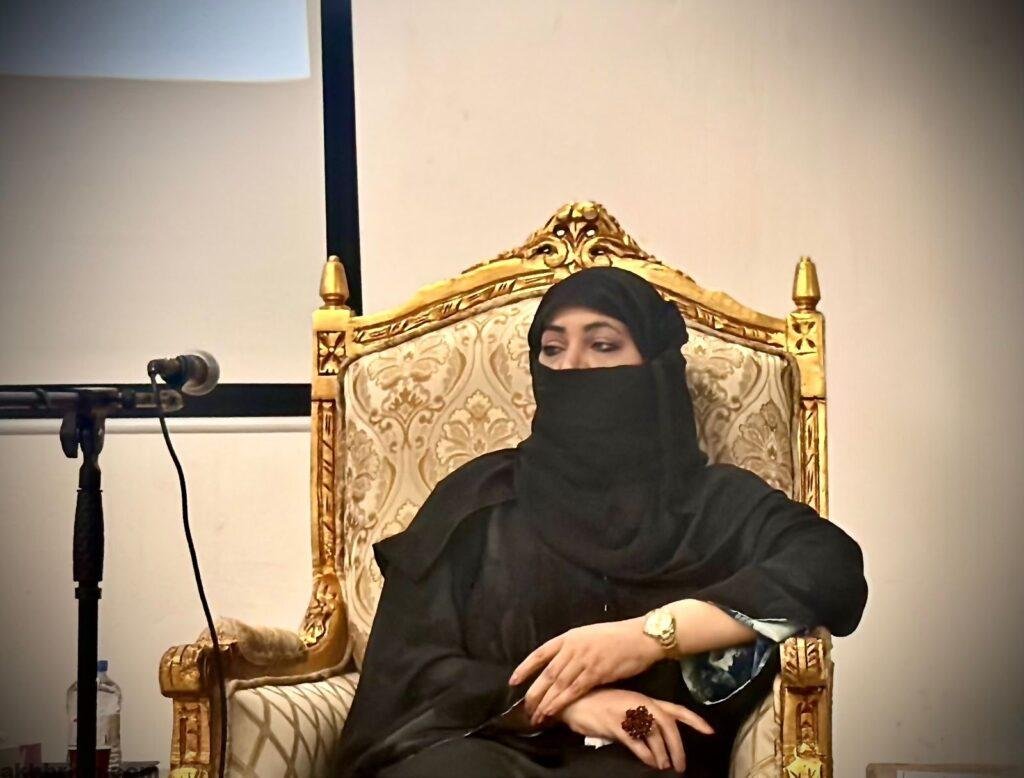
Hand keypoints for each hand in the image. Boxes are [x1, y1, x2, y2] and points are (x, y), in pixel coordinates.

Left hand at [509, 618, 663, 724]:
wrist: (641, 636)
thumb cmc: (618, 637)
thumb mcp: (590, 636)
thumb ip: (574, 649)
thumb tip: (562, 665)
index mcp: (569, 637)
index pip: (540, 653)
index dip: (525, 668)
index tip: (513, 681)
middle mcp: (573, 647)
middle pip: (547, 673)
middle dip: (533, 692)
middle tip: (525, 709)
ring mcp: (584, 659)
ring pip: (558, 684)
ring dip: (545, 702)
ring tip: (536, 715)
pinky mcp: (597, 672)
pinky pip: (574, 690)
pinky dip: (561, 702)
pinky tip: (553, 711)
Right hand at [557, 687, 712, 772]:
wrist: (573, 701)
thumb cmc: (599, 705)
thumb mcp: (625, 708)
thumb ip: (642, 718)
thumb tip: (660, 740)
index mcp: (645, 699)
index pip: (676, 709)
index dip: (694, 720)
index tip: (710, 731)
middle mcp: (640, 703)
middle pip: (668, 724)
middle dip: (678, 746)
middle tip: (680, 765)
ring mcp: (627, 712)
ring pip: (654, 735)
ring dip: (662, 754)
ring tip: (663, 766)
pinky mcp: (614, 723)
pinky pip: (636, 741)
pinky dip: (646, 754)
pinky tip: (649, 762)